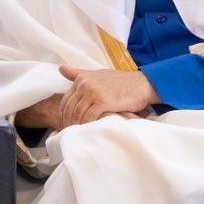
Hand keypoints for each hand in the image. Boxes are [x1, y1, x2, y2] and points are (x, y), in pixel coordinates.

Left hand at [20, 65, 158, 130]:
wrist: (142, 84)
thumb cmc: (121, 82)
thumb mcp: (98, 75)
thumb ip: (79, 74)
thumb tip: (61, 68)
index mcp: (81, 79)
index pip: (66, 101)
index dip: (65, 116)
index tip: (67, 126)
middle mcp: (84, 84)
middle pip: (70, 109)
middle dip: (69, 123)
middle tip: (71, 134)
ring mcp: (93, 92)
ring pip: (77, 114)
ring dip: (77, 126)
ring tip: (79, 135)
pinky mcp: (102, 101)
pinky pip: (88, 117)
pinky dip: (87, 125)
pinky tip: (89, 131)